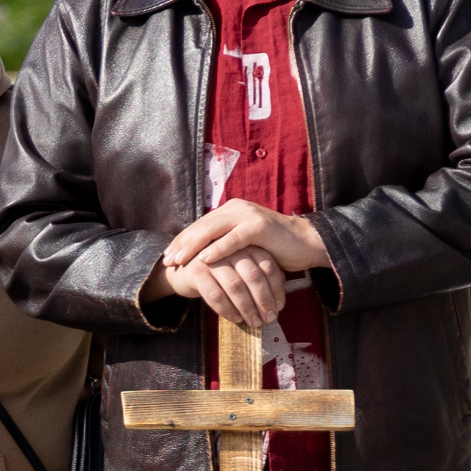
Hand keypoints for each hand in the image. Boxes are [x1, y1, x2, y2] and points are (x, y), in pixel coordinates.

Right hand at [148, 245, 305, 328]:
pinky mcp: (196, 271)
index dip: (275, 290)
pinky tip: (236, 319)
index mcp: (246, 244)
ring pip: (235, 286)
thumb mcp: (242, 269)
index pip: (268, 267)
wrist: (182, 269)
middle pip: (253, 276)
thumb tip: (279, 302)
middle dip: (263, 301)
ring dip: (247, 308)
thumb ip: (260, 277)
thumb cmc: (220, 272)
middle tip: (269, 318)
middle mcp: (230, 248)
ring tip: (254, 322)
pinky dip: (227, 310)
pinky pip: (215, 295)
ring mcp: (212, 259)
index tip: (279, 308)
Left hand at [164, 198, 329, 277]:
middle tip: (166, 261)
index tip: (165, 257)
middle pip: (201, 226)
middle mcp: (236, 209)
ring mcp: (248, 215)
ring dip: (193, 247)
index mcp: (230, 211)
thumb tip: (195, 256)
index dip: (180, 241)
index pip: (199, 226)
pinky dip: (217, 250)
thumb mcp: (241, 244)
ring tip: (179, 261)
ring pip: (212, 231)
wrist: (305, 244)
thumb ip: (222, 243)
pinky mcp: (259, 226)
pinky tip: (203, 260)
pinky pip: (233, 239)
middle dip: (181, 245)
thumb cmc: (272, 248)